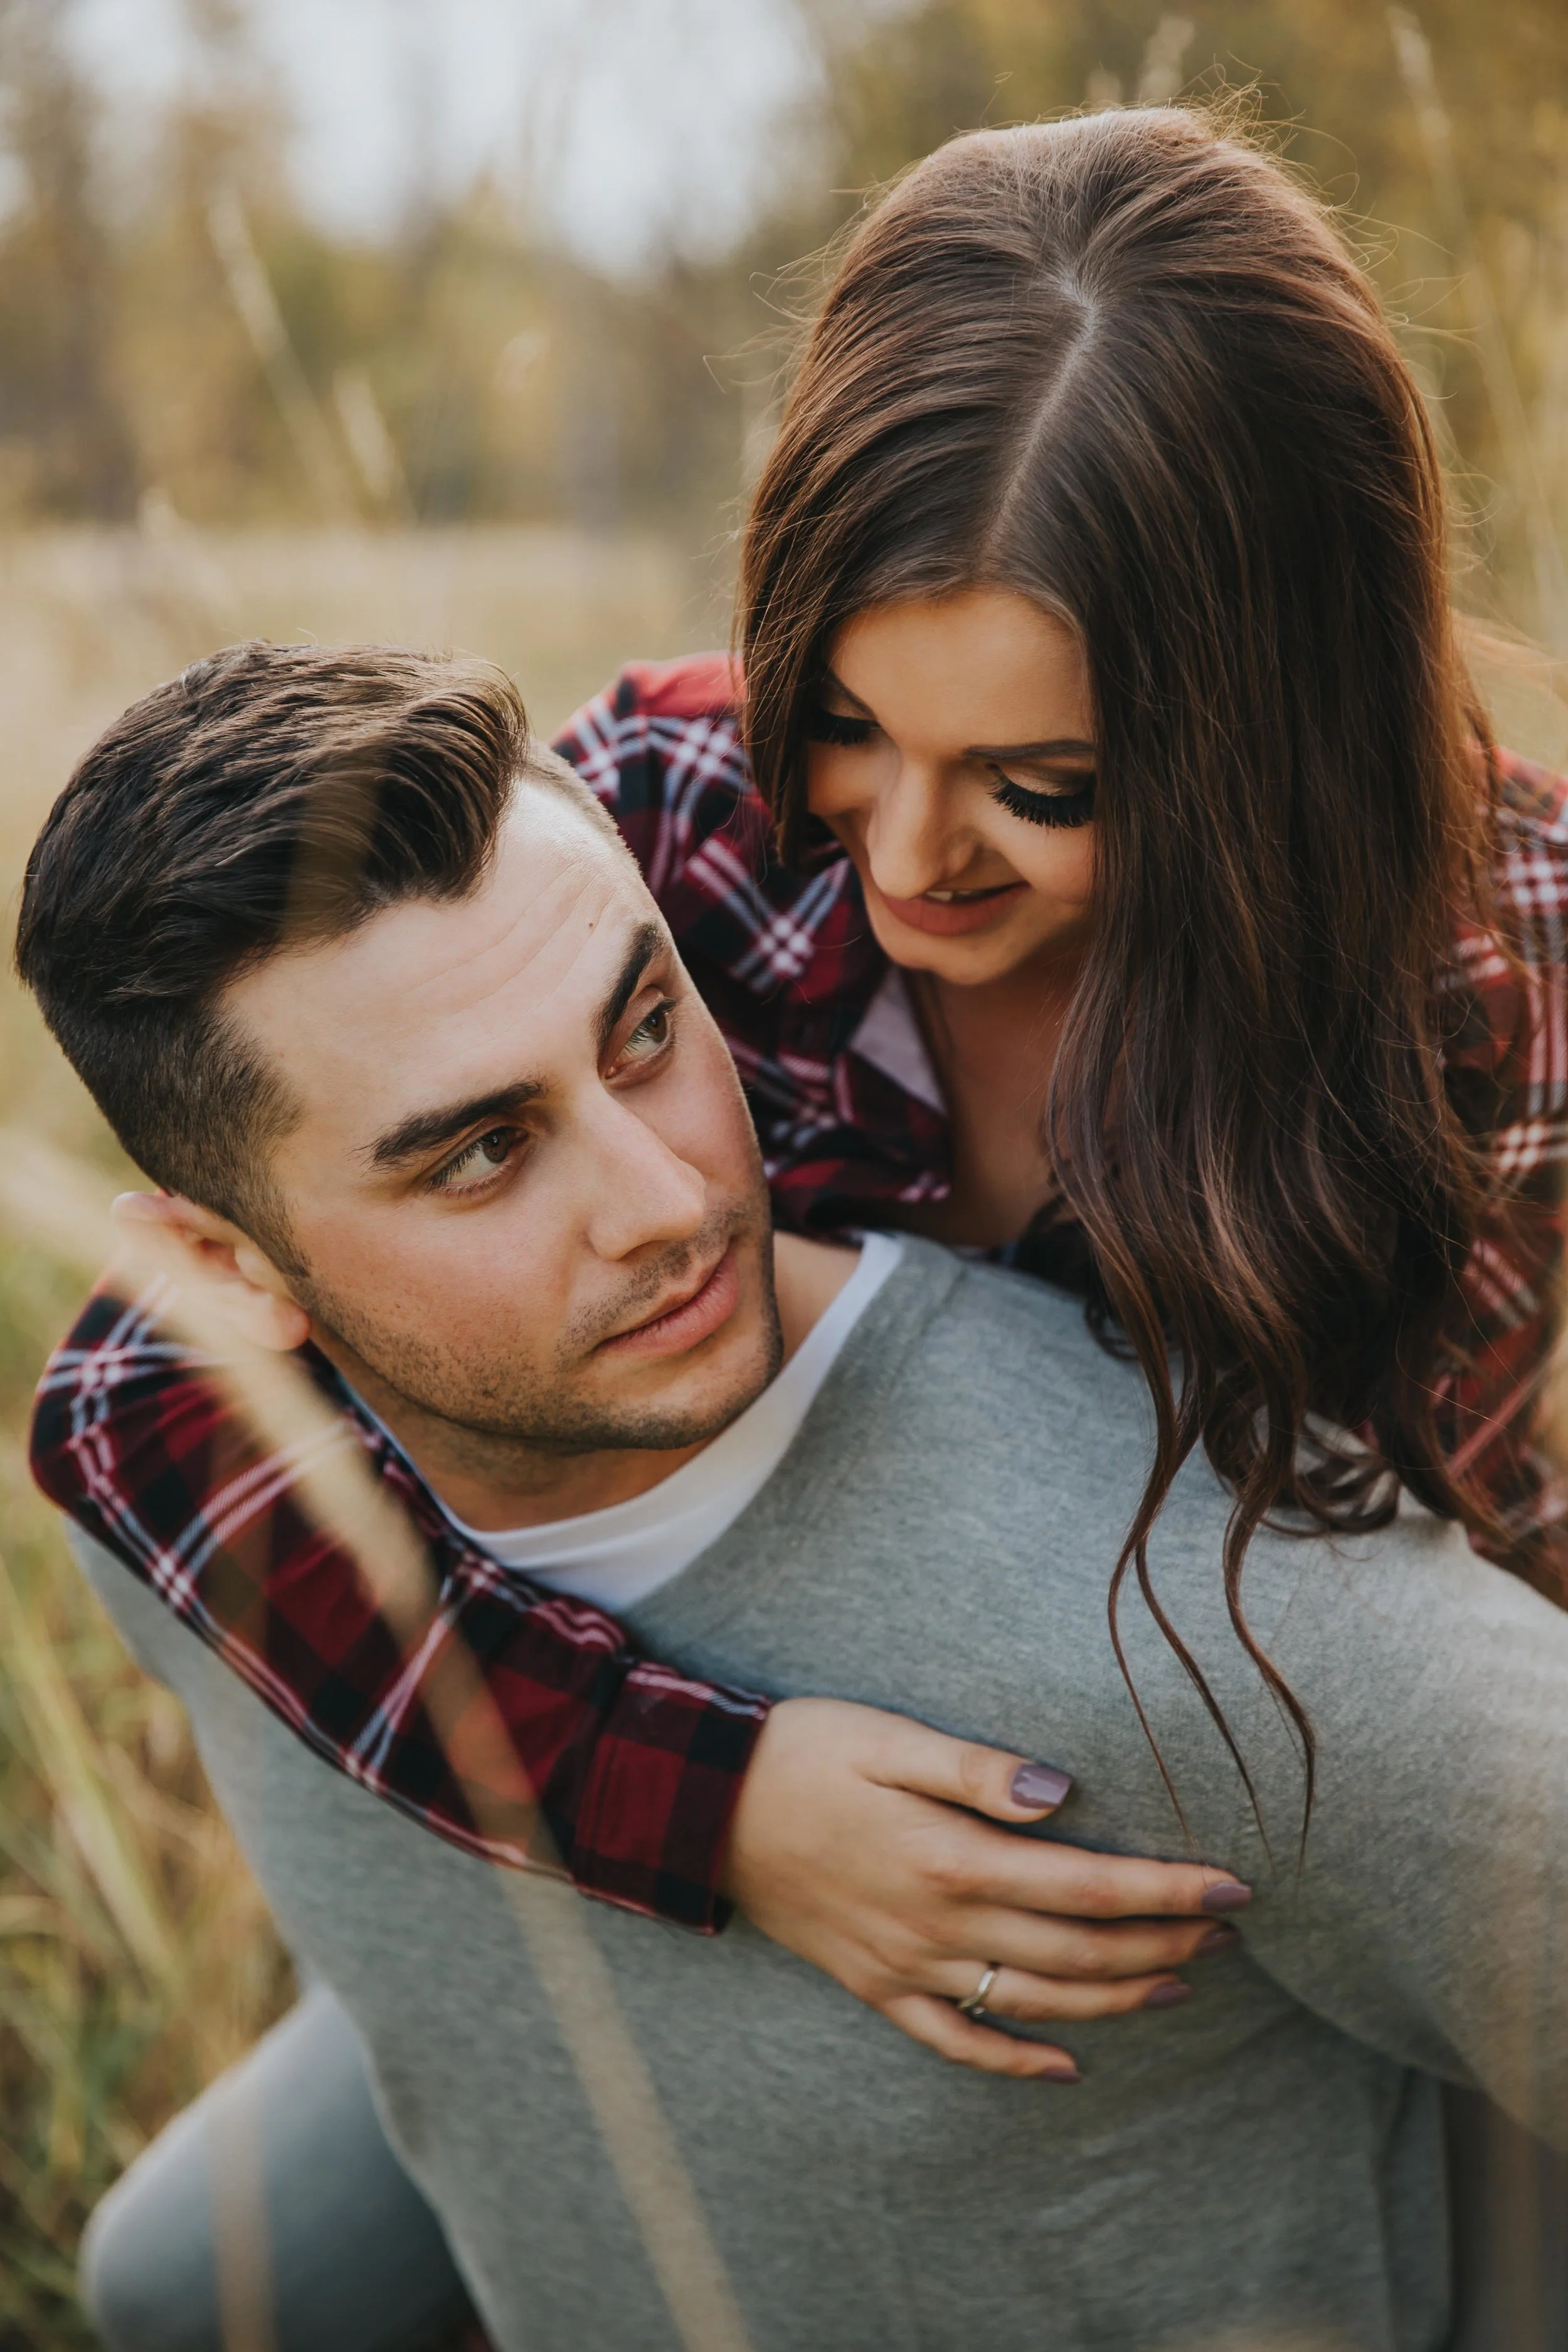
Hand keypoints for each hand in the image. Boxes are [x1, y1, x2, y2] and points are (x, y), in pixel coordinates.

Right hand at [721, 1696, 1248, 2079]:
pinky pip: (956, 2041)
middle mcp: (937, 1925)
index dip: (1167, 1890)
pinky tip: (1065, 2063)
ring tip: (1179, 1984)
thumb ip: (979, 1770)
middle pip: (1076, 1950)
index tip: (1235, 1887)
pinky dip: (1015, 2058)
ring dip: (1114, 1998)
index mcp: (950, 1856)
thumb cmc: (803, 1753)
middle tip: (1226, 1934)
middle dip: (1161, 1944)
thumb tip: (1062, 1795)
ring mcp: (905, 1965)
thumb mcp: (890, 1738)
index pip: (1088, 1884)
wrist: (702, 1808)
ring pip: (1033, 2001)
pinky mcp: (876, 1985)